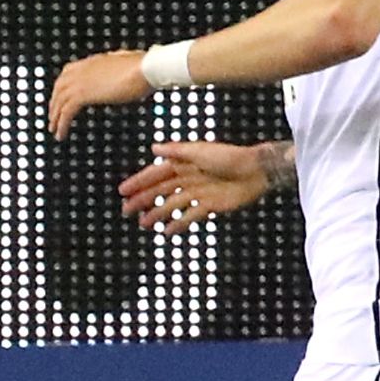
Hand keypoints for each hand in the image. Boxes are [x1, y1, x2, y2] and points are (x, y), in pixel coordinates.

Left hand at [48, 50, 149, 138]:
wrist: (146, 68)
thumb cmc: (144, 67)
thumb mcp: (127, 64)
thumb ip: (120, 66)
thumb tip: (124, 63)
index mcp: (92, 61)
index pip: (68, 72)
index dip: (62, 86)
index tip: (60, 96)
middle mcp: (82, 69)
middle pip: (59, 87)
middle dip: (54, 102)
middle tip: (53, 116)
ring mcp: (80, 81)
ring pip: (59, 100)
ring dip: (55, 116)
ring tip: (54, 130)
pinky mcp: (83, 94)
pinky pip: (66, 112)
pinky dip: (61, 124)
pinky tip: (61, 134)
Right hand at [117, 140, 269, 234]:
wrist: (256, 171)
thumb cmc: (230, 157)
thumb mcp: (200, 151)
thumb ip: (177, 151)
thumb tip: (153, 148)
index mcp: (184, 162)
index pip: (155, 173)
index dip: (139, 182)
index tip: (122, 191)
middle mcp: (188, 177)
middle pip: (160, 190)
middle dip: (143, 200)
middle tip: (126, 211)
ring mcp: (198, 192)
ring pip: (172, 204)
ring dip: (157, 213)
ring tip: (143, 224)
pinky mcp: (210, 205)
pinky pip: (190, 216)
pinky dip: (178, 224)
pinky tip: (167, 232)